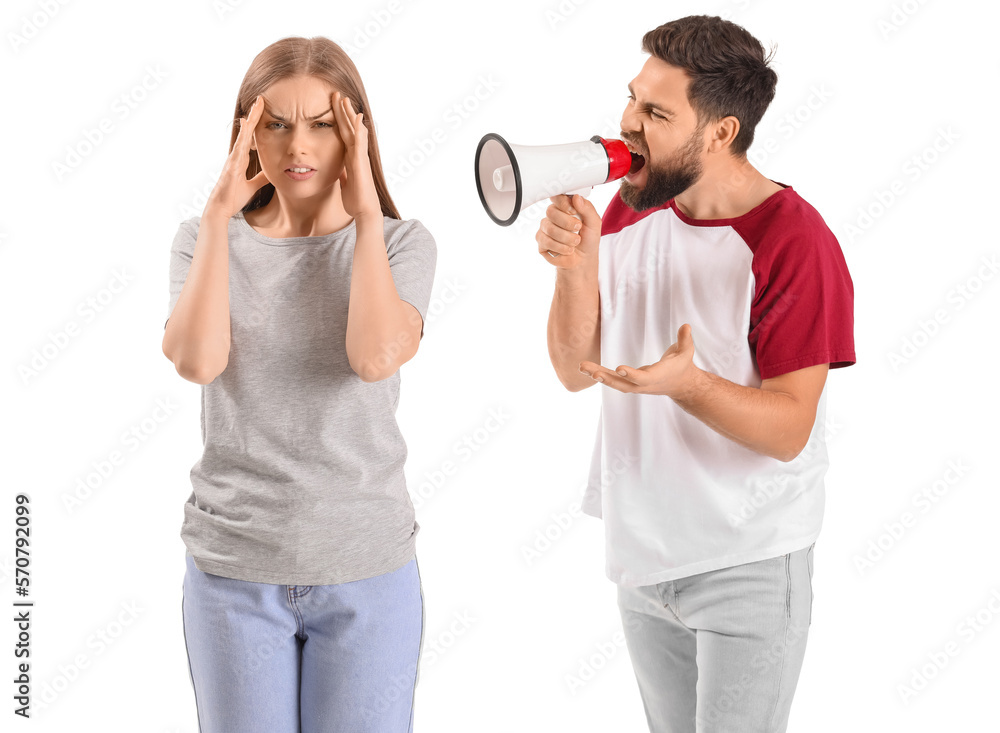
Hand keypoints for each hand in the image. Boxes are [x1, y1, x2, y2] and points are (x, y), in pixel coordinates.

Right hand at [205, 94, 270, 219]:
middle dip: (254, 115)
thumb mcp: (254, 186)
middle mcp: (237, 155)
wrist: (222, 207)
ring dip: (250, 120)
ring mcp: (234, 158)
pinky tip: (247, 125)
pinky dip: (244, 136)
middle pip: (247, 131)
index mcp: (242, 159)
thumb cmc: (234, 196)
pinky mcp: (232, 165)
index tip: (263, 110)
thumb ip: (262, 178)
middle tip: (261, 100)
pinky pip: (239, 147)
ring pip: (244, 135)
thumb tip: (272, 173)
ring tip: (256, 106)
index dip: (257, 124)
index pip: (252, 137)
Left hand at [332, 91, 381, 219]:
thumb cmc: (355, 199)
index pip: (344, 134)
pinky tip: (357, 117)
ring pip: (355, 131)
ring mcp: (360, 157)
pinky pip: (360, 142)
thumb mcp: (344, 182)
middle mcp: (357, 154)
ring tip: (345, 99)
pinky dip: (359, 128)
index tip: (333, 106)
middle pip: (349, 128)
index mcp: (351, 158)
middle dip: (343, 111)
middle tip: (337, 94)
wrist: (364, 211)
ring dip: (350, 114)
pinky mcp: (361, 162)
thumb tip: (336, 169)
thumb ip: (342, 172)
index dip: (339, 120)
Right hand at [536, 193, 600, 269]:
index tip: (573, 211)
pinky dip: (561, 247)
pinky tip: (568, 250)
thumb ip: (587, 208)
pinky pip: (547, 241)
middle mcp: (553, 216)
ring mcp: (545, 229)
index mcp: (565, 207)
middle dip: (568, 223)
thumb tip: (576, 197)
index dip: (563, 203)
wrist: (583, 260)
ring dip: (567, 238)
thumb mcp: (594, 223)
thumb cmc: (588, 240)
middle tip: (578, 229)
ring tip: (575, 242)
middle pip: (551, 211)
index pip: (557, 197)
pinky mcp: (541, 242)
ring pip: (550, 228)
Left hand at [579, 324, 700, 398]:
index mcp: (657, 377)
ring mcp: (635, 386)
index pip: (642, 378)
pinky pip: (613, 380)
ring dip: (597, 375)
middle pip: (622, 384)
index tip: (619, 369)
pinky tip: (586, 368)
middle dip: (606, 378)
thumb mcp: (687, 352)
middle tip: (590, 371)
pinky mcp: (630, 383)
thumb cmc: (682, 365)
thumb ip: (685, 339)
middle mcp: (643, 384)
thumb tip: (686, 326)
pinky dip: (599, 375)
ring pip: (614, 383)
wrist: (680, 385)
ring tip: (581, 367)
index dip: (631, 374)